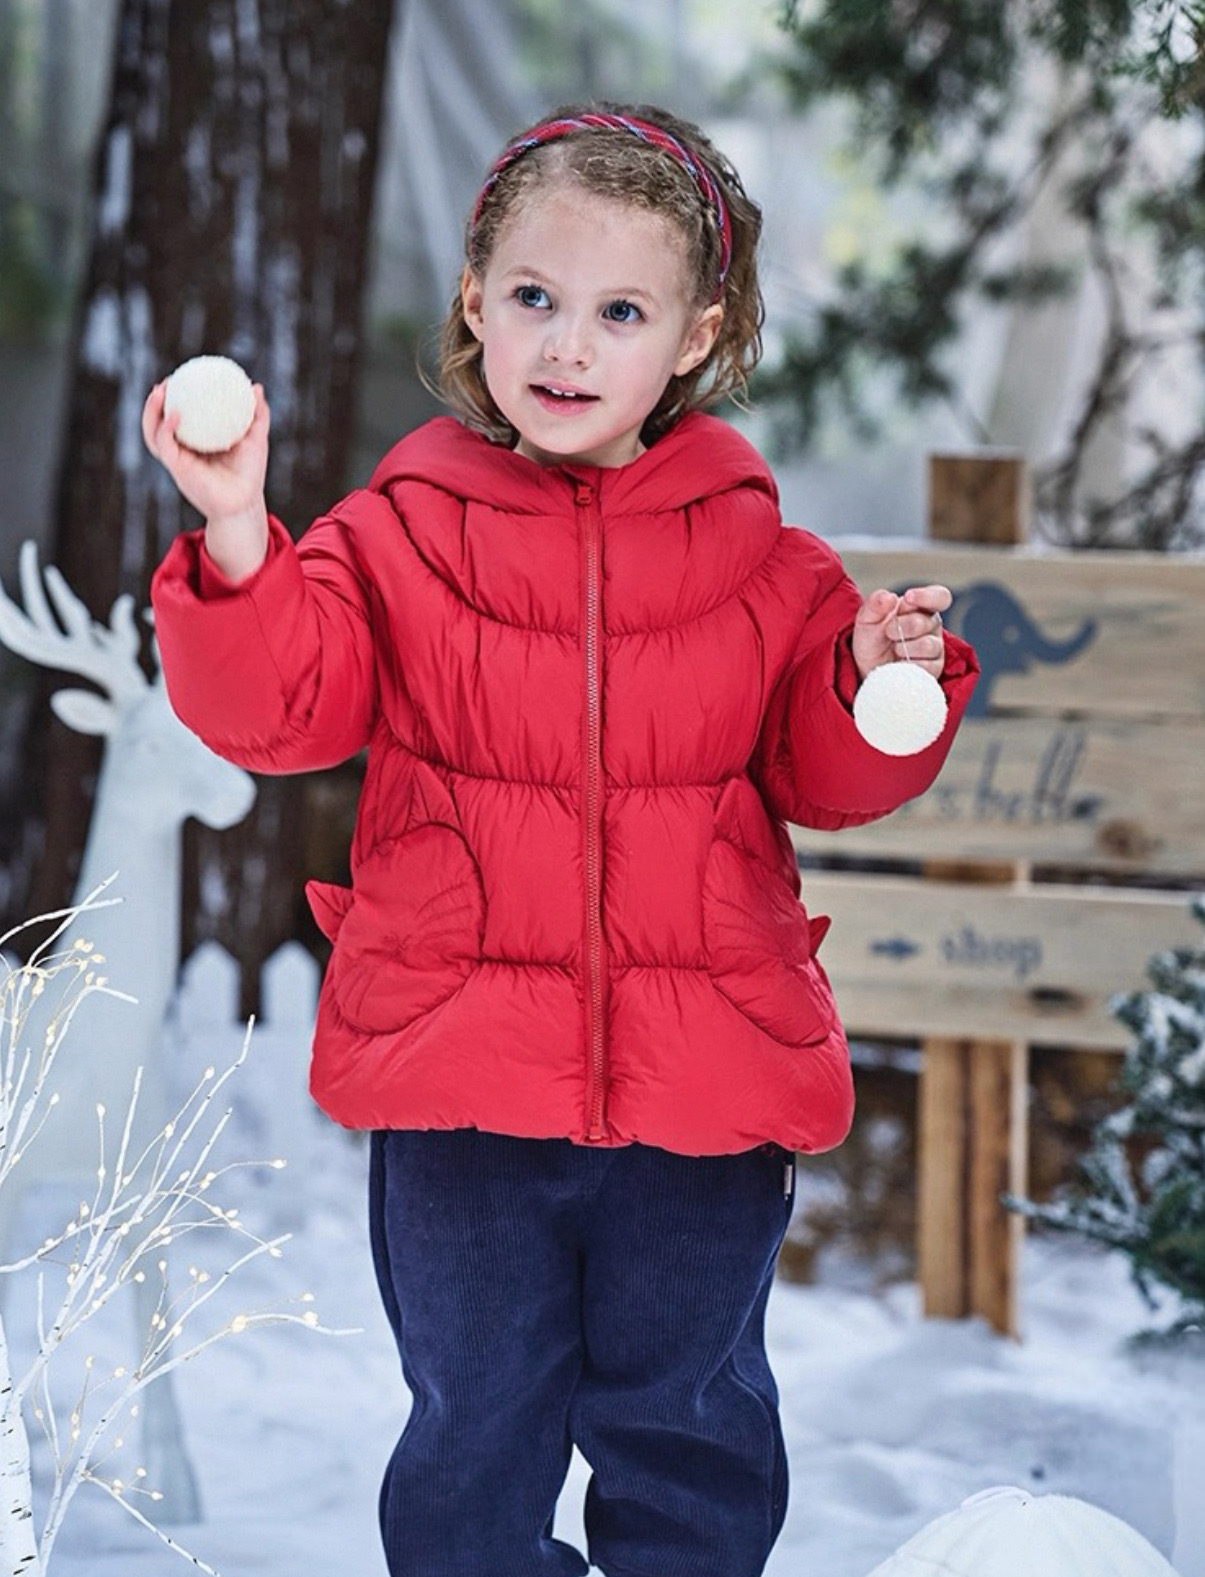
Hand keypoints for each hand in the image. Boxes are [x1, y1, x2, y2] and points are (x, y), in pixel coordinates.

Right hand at [142, 379, 270, 579]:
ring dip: (150, 412)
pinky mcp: (176, 469)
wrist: (245, 503)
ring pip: (153, 434)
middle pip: (157, 423)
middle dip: (154, 402)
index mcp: (197, 442)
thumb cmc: (250, 473)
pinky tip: (174, 415)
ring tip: (158, 391)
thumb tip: (255, 386)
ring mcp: (177, 460)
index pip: (177, 417)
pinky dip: (164, 430)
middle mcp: (183, 450)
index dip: (173, 398)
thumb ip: (257, 414)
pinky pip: (164, 446)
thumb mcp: (255, 439)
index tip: (179, 377)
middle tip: (166, 381)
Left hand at [852, 584, 951, 682]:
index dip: (927, 596)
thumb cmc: (872, 638)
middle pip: (928, 621)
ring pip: (928, 645)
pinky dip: (907, 665)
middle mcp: (931, 625)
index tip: (908, 598)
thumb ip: (875, 604)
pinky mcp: (934, 668)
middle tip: (888, 632)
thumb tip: (889, 597)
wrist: (866, 668)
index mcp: (921, 607)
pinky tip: (899, 664)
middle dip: (902, 626)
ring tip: (894, 649)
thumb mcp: (867, 618)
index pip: (940, 597)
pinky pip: (927, 667)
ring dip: (905, 647)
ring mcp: (935, 647)